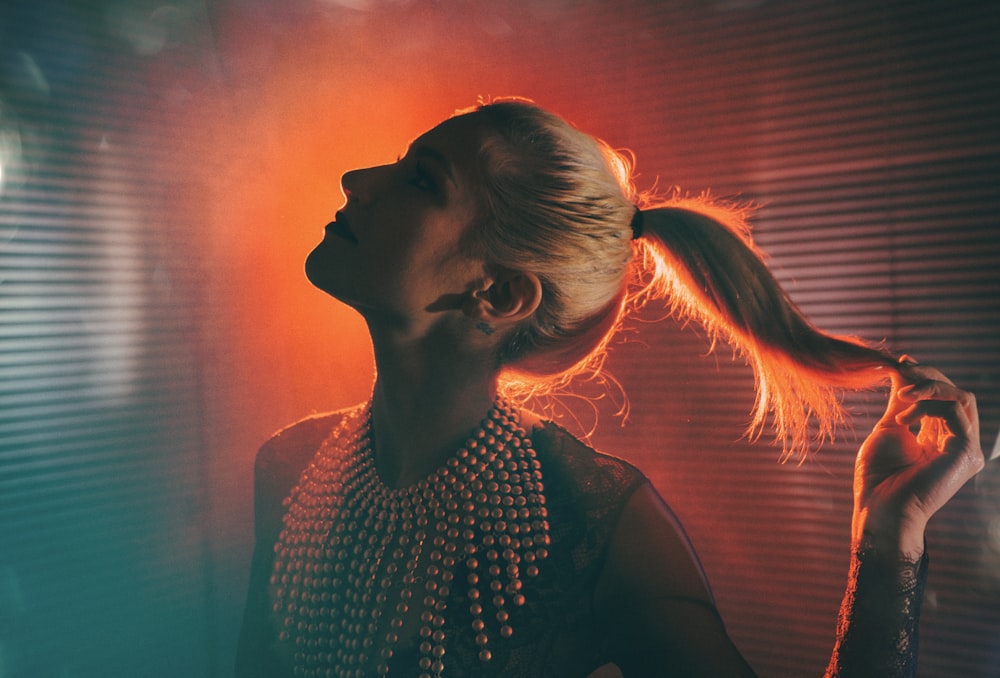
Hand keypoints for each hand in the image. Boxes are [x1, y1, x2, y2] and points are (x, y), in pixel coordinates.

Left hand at [851, 357, 983, 558]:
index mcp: (941, 437)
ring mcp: (966, 448)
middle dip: (928, 376)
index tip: (901, 362)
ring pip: (961, 397)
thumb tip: (903, 369)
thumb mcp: (890, 427)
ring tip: (901, 395)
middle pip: (956, 393)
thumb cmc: (879, 475)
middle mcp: (959, 442)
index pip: (944, 397)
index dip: (925, 376)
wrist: (879, 508)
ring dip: (929, 387)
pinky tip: (905, 418)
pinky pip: (955, 411)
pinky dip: (929, 404)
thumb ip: (903, 401)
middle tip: (902, 369)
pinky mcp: (967, 452)